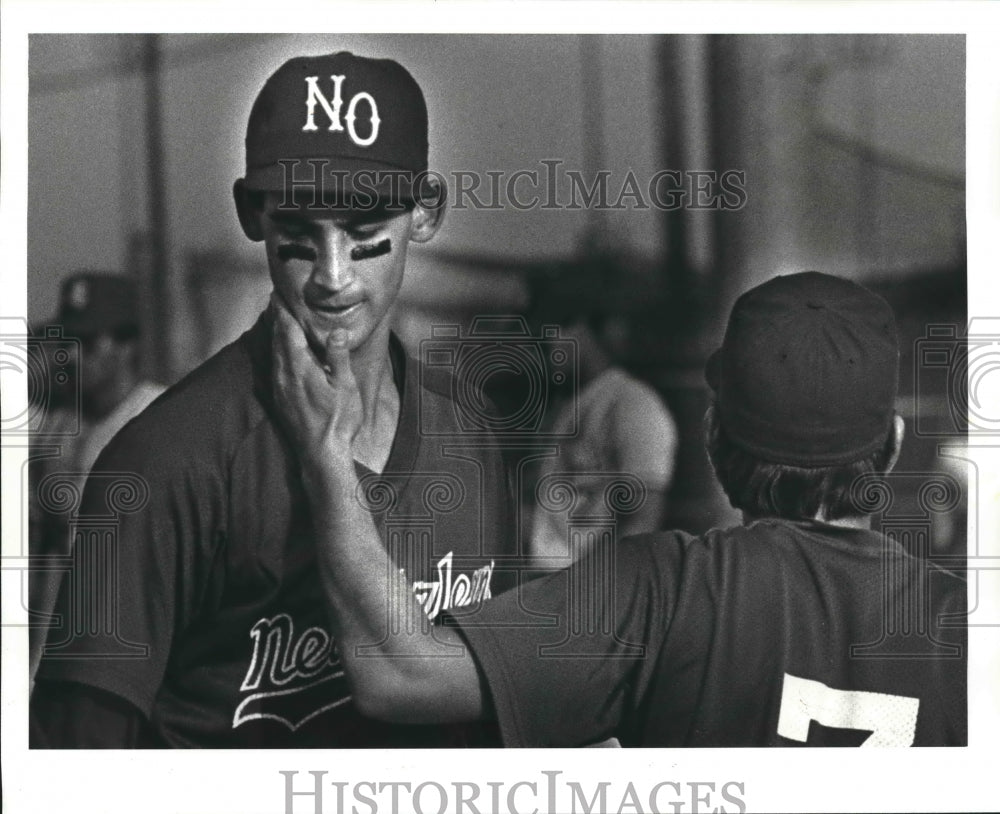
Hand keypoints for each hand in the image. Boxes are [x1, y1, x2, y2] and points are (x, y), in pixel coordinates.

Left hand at [270, 293, 361, 474]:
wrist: (321, 455)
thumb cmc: (338, 421)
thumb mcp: (345, 386)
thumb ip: (338, 356)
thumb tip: (335, 330)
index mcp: (299, 367)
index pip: (287, 331)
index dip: (283, 311)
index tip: (279, 294)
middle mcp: (284, 375)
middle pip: (276, 339)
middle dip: (276, 319)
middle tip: (276, 301)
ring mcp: (279, 388)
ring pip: (272, 354)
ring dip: (274, 336)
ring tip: (277, 322)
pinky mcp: (279, 400)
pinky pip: (273, 369)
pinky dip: (275, 354)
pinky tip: (281, 355)